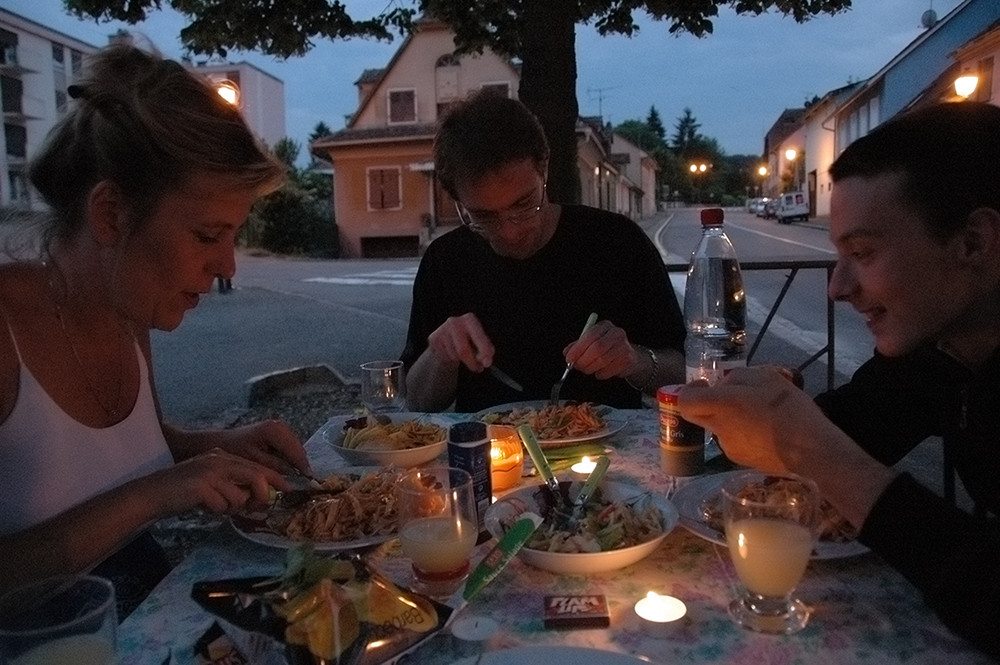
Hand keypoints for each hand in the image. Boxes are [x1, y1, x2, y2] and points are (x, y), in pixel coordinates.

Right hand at [149, 448, 290, 514]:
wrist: (152, 493)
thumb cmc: (184, 492)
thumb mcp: (212, 483)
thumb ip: (234, 486)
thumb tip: (261, 500)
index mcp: (223, 457)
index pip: (257, 466)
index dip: (275, 479)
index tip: (289, 490)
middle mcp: (219, 459)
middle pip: (256, 476)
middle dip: (262, 496)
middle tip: (257, 507)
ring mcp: (210, 471)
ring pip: (240, 496)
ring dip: (231, 507)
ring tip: (215, 505)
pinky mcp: (202, 486)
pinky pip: (222, 506)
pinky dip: (216, 511)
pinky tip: (203, 507)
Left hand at [211, 419, 311, 476]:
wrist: (219, 442)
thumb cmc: (233, 452)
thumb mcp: (254, 462)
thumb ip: (275, 467)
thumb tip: (293, 475)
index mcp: (274, 431)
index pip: (296, 451)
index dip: (303, 466)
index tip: (309, 480)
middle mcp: (279, 425)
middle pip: (298, 448)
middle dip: (300, 463)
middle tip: (304, 481)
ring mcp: (279, 427)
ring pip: (295, 447)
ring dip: (296, 461)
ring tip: (296, 476)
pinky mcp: (276, 431)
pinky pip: (289, 446)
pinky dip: (289, 457)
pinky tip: (287, 468)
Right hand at [426, 312, 494, 371]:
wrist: (447, 339)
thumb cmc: (467, 340)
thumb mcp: (479, 342)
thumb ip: (485, 350)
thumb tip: (486, 360)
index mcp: (469, 319)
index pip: (478, 337)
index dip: (483, 351)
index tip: (487, 362)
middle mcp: (454, 322)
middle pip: (463, 349)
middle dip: (472, 362)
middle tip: (478, 369)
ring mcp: (442, 330)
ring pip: (454, 356)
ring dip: (462, 361)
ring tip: (463, 357)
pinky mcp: (434, 339)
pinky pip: (445, 357)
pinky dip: (451, 359)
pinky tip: (451, 354)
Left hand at [563, 319, 635, 379]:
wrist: (630, 356)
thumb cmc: (607, 348)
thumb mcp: (591, 342)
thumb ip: (578, 346)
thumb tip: (567, 353)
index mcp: (605, 326)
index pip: (590, 336)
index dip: (578, 349)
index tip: (569, 358)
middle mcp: (616, 334)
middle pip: (597, 348)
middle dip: (583, 360)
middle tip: (577, 366)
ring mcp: (624, 347)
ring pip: (602, 361)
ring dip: (590, 368)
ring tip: (588, 369)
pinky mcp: (627, 360)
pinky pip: (608, 370)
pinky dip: (600, 374)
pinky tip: (600, 371)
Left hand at [677, 366, 833, 472]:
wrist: (811, 451)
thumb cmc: (788, 410)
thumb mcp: (766, 378)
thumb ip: (739, 379)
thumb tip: (727, 387)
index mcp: (721, 406)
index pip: (685, 402)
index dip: (690, 391)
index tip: (706, 385)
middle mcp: (719, 429)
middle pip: (701, 416)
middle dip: (713, 404)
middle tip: (736, 397)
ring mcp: (730, 448)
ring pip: (721, 428)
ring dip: (733, 419)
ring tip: (763, 413)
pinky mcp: (744, 462)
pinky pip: (738, 441)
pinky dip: (746, 434)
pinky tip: (770, 430)